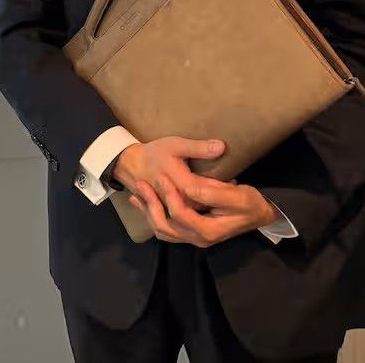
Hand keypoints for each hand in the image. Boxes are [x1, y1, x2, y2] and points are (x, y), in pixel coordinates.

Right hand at [112, 136, 226, 204]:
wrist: (130, 165)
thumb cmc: (154, 153)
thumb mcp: (175, 145)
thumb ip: (198, 148)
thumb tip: (222, 147)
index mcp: (182, 184)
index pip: (208, 192)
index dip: (221, 188)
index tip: (234, 182)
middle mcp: (179, 201)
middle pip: (204, 206)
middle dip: (218, 200)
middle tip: (233, 190)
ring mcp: (173, 210)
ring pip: (195, 215)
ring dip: (209, 208)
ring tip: (221, 200)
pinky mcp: (170, 213)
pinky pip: (185, 219)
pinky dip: (197, 213)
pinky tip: (207, 208)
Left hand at [130, 174, 279, 246]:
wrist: (258, 212)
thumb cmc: (250, 203)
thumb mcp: (238, 195)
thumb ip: (213, 193)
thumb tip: (191, 189)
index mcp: (209, 231)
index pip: (181, 216)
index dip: (170, 196)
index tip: (163, 176)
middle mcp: (199, 239)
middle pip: (166, 226)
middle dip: (151, 204)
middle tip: (141, 183)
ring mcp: (193, 238)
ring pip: (162, 230)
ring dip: (147, 212)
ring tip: (137, 193)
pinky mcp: (190, 233)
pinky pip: (165, 229)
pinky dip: (151, 216)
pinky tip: (142, 202)